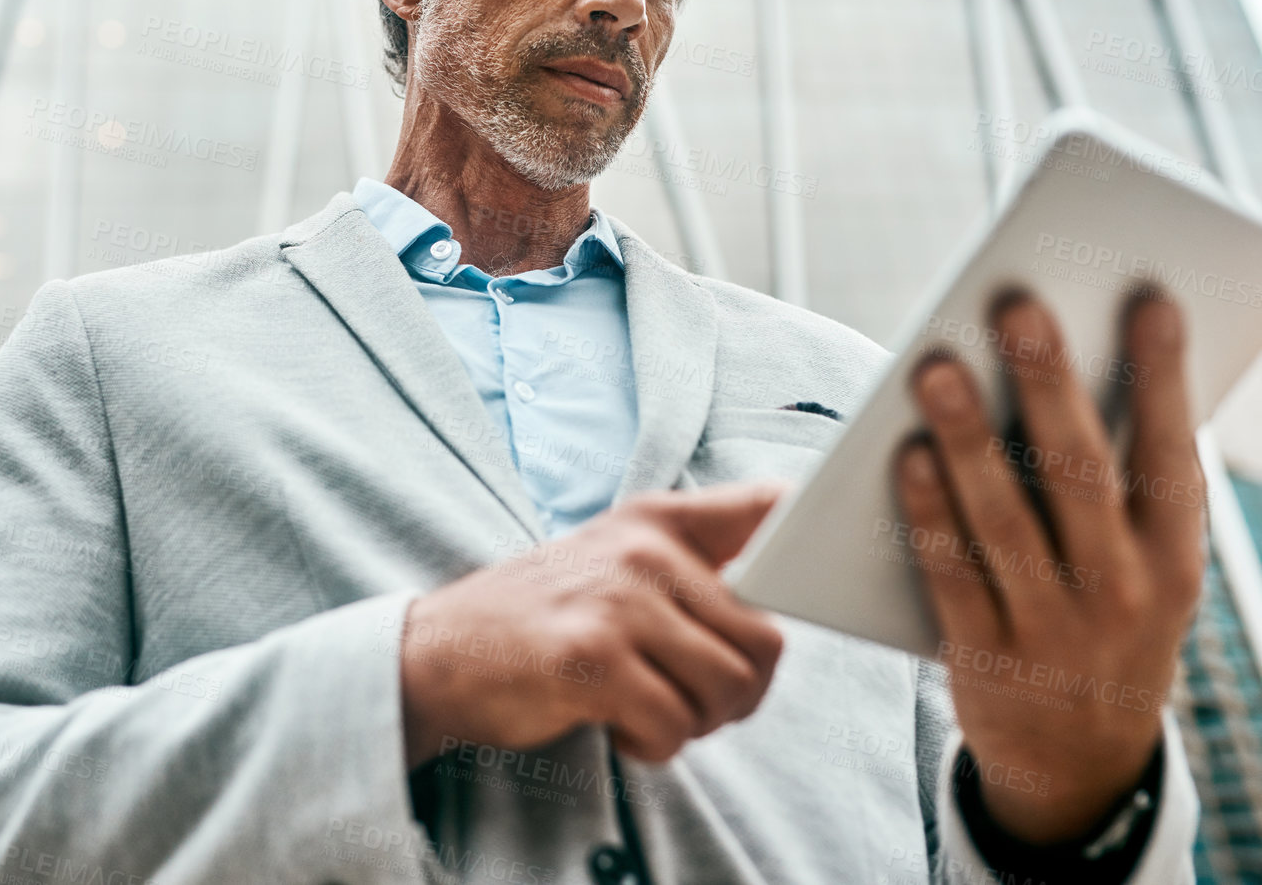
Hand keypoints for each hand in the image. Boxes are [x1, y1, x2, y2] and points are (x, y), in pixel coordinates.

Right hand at [399, 482, 787, 768]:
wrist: (440, 651)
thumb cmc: (545, 613)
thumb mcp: (618, 552)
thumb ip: (700, 546)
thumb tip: (791, 531)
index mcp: (658, 520)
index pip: (770, 514)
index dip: (812, 554)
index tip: (821, 581)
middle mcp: (643, 552)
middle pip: (764, 641)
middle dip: (741, 692)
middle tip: (695, 701)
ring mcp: (617, 604)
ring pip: (727, 688)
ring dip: (698, 723)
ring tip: (651, 710)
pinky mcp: (592, 661)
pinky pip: (674, 725)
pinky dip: (656, 746)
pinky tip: (618, 726)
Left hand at [894, 291, 1206, 843]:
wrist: (1080, 759)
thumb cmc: (1105, 614)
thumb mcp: (1143, 564)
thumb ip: (1117, 484)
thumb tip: (1069, 364)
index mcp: (1174, 558)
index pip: (1173, 455)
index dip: (1164, 378)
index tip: (1150, 300)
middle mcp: (1123, 593)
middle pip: (1081, 476)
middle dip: (1050, 386)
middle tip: (1017, 307)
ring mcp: (1054, 630)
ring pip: (1005, 522)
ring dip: (968, 440)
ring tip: (935, 368)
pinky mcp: (985, 657)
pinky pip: (951, 574)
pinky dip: (928, 513)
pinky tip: (904, 456)